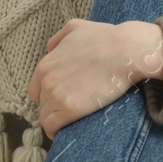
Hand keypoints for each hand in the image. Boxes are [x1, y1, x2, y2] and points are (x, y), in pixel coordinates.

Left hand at [26, 19, 162, 139]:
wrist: (126, 51)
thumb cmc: (106, 39)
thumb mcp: (76, 27)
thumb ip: (58, 38)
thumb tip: (51, 49)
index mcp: (45, 65)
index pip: (36, 90)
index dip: (48, 96)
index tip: (62, 100)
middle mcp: (46, 81)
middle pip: (43, 104)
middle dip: (54, 107)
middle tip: (72, 110)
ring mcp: (56, 95)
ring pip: (46, 117)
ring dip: (57, 121)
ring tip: (71, 124)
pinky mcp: (69, 110)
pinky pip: (52, 128)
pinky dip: (56, 132)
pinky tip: (64, 134)